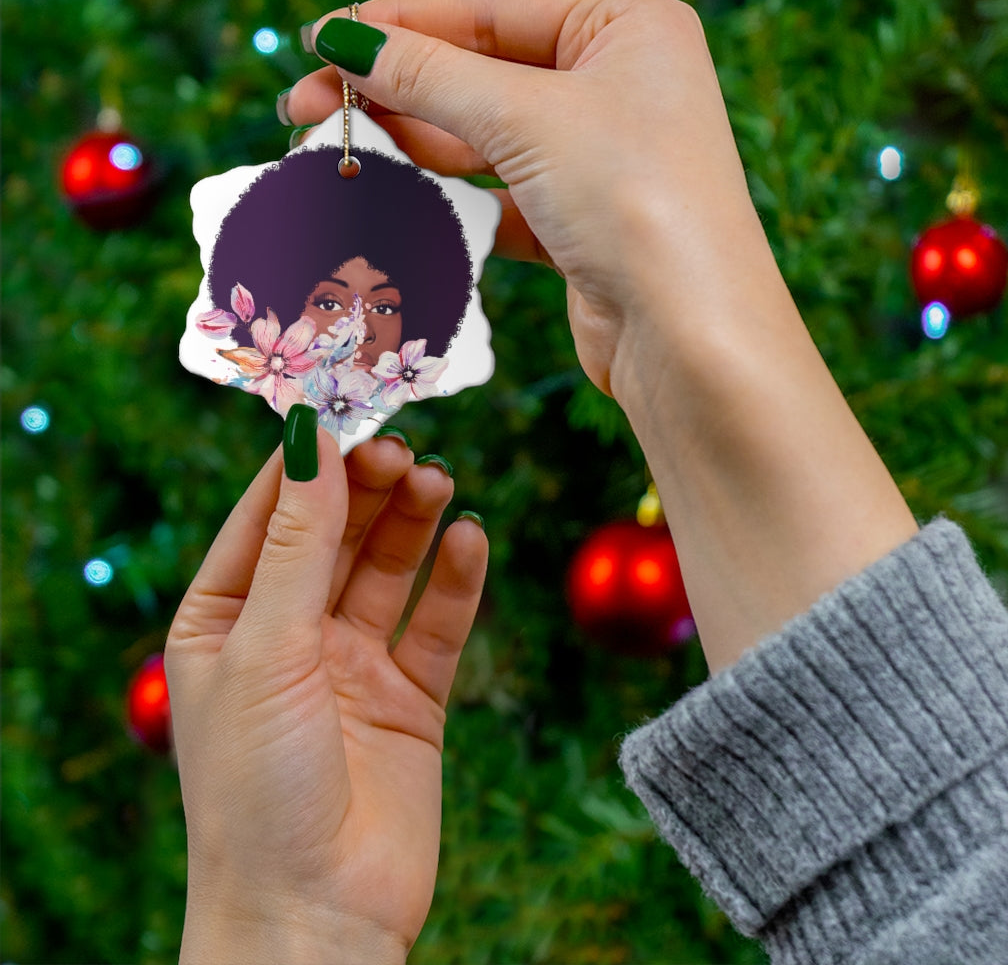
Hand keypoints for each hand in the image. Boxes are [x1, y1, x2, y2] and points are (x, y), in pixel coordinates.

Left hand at [165, 429, 486, 963]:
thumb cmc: (257, 789)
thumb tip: (310, 438)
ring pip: (389, 568)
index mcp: (226, 620)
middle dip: (367, 487)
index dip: (307, 460)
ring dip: (413, 522)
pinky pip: (437, 623)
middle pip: (335, 534)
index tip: (346, 404)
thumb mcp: (266, 649)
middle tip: (404, 447)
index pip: (268, 515)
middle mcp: (289, 635)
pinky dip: (456, 580)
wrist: (316, 917)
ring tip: (439, 481)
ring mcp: (352, 665)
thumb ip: (297, 543)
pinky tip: (471, 539)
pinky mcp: (411, 697)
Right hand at [285, 0, 915, 672]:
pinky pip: (500, 196)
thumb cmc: (635, 201)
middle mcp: (618, 85)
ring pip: (486, 139)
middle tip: (306, 109)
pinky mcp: (581, 224)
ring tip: (339, 152)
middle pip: (481, 73)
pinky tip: (394, 198)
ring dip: (414, 146)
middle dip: (395, 91)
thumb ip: (430, 76)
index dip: (398, 25)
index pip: (489, 9)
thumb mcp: (526, 119)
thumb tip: (345, 39)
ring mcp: (600, 159)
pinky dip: (449, 199)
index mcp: (625, 27)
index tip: (320, 43)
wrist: (691, 339)